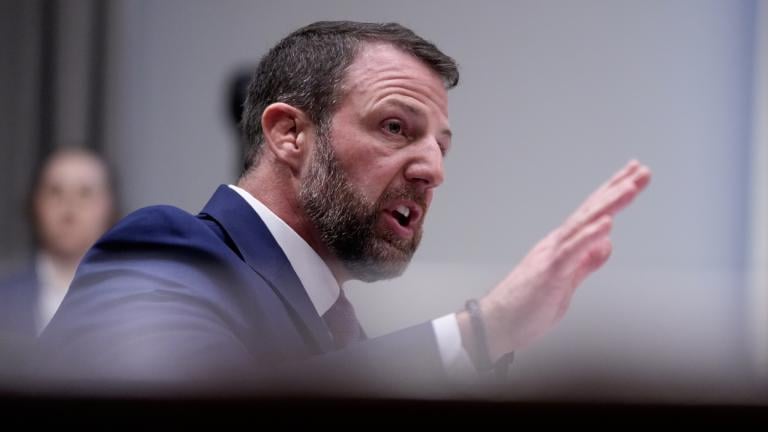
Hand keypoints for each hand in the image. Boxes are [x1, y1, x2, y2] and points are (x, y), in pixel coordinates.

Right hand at [458, 160, 650, 363]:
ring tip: (630, 187)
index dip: (613, 194)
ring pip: (583, 224)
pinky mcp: (549, 272)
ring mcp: (552, 255)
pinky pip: (571, 251)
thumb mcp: (567, 283)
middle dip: (617, 189)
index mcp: (563, 246)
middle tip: (641, 170)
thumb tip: (606, 244)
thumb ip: (586, 262)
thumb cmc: (525, 306)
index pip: (593, 215)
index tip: (633, 176)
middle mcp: (557, 243)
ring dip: (608, 204)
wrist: (496, 324)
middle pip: (591, 211)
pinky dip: (589, 235)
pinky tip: (606, 223)